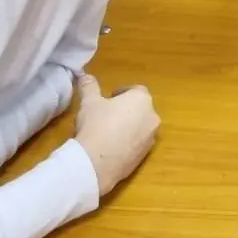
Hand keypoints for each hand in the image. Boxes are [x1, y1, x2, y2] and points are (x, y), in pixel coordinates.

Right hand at [73, 73, 159, 195]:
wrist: (97, 163)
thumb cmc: (95, 125)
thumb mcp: (89, 102)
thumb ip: (89, 86)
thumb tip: (85, 75)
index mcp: (142, 100)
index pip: (137, 90)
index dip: (123, 92)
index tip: (110, 97)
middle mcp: (152, 118)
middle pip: (141, 109)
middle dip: (127, 109)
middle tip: (108, 113)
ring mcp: (151, 139)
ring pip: (141, 127)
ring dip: (129, 126)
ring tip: (108, 131)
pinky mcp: (145, 156)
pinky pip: (137, 144)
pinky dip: (128, 142)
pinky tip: (111, 147)